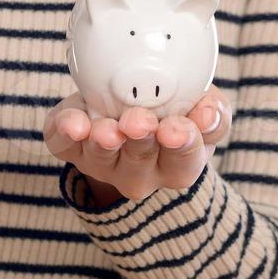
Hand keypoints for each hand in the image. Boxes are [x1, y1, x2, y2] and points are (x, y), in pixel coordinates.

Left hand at [44, 87, 231, 203]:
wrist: (125, 107)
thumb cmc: (171, 110)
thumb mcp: (200, 106)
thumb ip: (213, 108)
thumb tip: (207, 111)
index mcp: (179, 162)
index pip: (185, 160)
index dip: (183, 145)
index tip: (177, 129)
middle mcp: (141, 171)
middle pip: (141, 163)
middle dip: (140, 142)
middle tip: (139, 122)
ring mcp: (104, 164)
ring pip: (102, 159)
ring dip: (104, 143)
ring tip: (106, 129)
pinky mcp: (72, 148)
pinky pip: (64, 146)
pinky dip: (65, 133)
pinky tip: (71, 124)